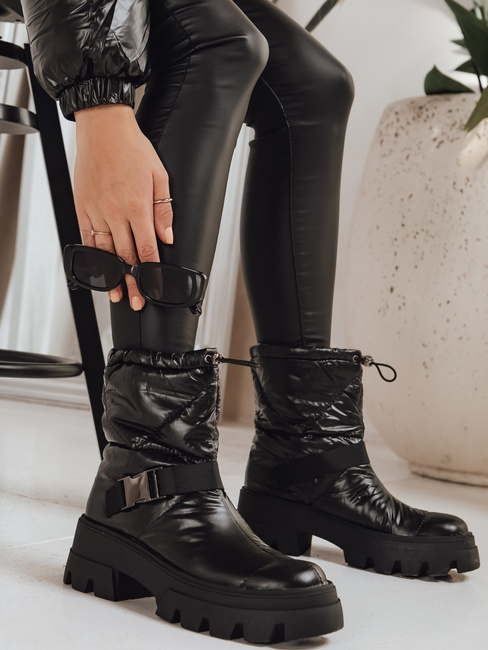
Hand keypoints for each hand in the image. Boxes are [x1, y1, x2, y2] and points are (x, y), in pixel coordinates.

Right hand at [74, 104, 172, 309]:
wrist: (103, 129)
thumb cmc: (133, 148)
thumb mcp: (160, 176)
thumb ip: (164, 209)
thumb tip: (168, 236)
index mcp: (137, 206)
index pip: (147, 248)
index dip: (151, 272)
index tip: (154, 288)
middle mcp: (115, 212)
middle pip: (126, 256)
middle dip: (133, 282)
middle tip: (137, 301)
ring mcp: (96, 211)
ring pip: (106, 251)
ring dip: (113, 275)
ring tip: (117, 294)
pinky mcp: (82, 207)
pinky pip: (88, 238)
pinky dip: (94, 257)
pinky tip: (99, 270)